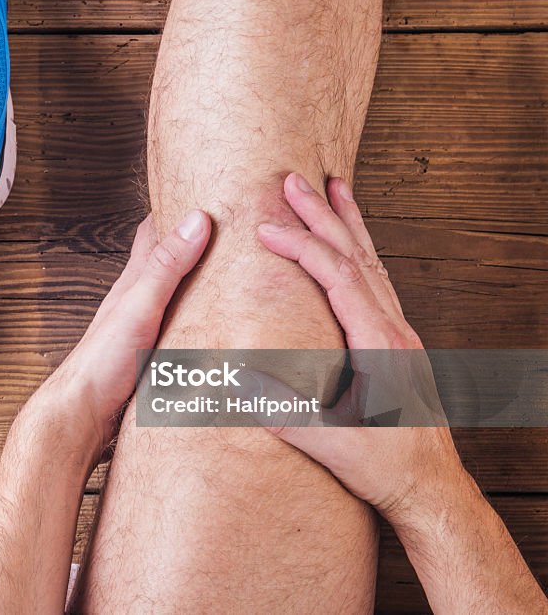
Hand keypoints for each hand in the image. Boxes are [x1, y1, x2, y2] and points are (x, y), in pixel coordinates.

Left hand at [33, 210, 211, 459]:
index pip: (153, 232)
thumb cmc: (102, 362)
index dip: (175, 207)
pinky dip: (204, 323)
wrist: (82, 415)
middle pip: (171, 263)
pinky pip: (185, 331)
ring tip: (241, 277)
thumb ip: (166, 266)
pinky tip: (221, 329)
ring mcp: (148, 329)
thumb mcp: (139, 306)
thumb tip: (196, 219)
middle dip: (199, 246)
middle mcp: (141, 301)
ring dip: (205, 287)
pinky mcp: (155, 357)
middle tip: (235, 231)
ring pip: (180, 298)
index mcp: (135, 282)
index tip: (205, 189)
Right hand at [253, 173, 468, 526]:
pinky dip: (360, 250)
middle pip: (357, 256)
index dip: (302, 248)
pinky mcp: (396, 341)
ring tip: (331, 188)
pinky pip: (378, 281)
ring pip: (372, 262)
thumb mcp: (330, 443)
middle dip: (323, 215)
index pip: (339, 278)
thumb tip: (236, 379)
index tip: (267, 229)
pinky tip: (350, 244)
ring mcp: (399, 333)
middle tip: (295, 180)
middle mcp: (394, 330)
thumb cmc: (386, 465)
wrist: (431, 485)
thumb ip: (284, 411)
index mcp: (379, 345)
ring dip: (347, 223)